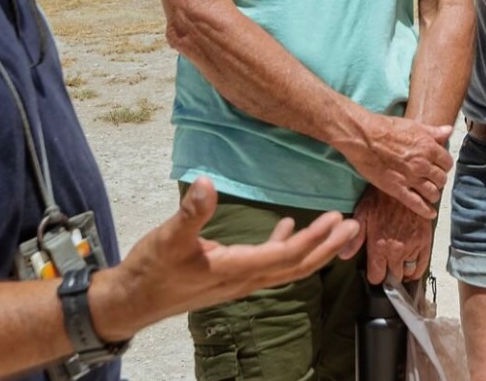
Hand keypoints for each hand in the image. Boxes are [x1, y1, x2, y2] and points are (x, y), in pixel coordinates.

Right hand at [93, 177, 361, 339]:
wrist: (131, 302)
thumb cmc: (150, 272)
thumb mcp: (168, 238)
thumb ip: (191, 213)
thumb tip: (208, 183)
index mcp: (237, 270)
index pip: (287, 257)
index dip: (314, 240)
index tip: (336, 221)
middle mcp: (245, 279)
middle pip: (297, 267)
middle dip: (328, 247)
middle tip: (354, 226)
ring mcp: (239, 279)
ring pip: (286, 266)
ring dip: (313, 248)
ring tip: (335, 228)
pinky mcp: (230, 275)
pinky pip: (268, 262)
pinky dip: (285, 245)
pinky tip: (288, 227)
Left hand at [339, 186, 432, 282]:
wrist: (403, 185)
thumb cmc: (380, 197)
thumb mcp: (363, 213)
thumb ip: (355, 237)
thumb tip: (344, 255)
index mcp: (380, 246)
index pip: (377, 277)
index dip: (374, 275)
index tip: (374, 270)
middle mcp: (397, 251)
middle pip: (393, 278)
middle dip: (388, 274)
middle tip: (385, 266)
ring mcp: (413, 248)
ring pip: (408, 273)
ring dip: (402, 271)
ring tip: (397, 264)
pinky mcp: (425, 242)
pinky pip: (423, 266)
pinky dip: (417, 270)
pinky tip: (410, 265)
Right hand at [342, 114, 452, 219]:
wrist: (363, 137)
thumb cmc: (385, 127)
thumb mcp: (412, 124)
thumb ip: (432, 131)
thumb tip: (448, 131)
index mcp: (428, 147)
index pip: (447, 162)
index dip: (443, 165)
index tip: (438, 165)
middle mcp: (422, 164)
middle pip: (441, 179)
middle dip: (438, 179)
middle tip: (431, 178)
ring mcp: (411, 178)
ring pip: (432, 193)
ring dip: (433, 194)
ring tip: (428, 193)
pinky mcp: (397, 189)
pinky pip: (416, 204)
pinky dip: (425, 211)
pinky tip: (430, 213)